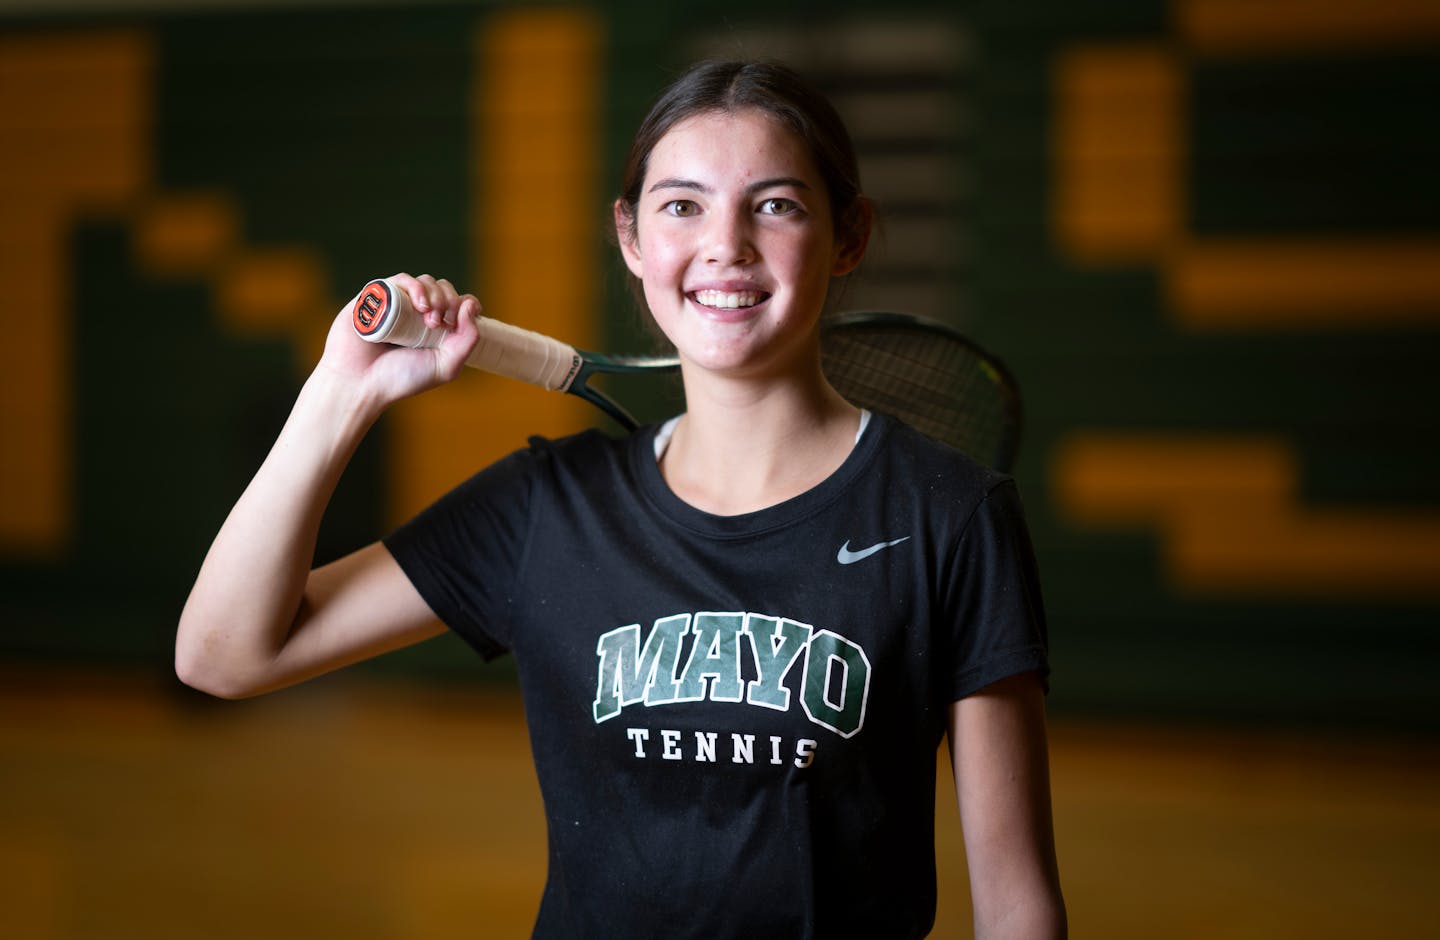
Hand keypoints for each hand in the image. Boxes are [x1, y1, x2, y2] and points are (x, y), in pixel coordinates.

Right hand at [317, 273, 481, 409]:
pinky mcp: (378, 296)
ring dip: (435, 294)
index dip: (465, 305)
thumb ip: (467, 339)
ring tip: (429, 317)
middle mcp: (417, 315)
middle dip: (449, 301)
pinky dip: (415, 286)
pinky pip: (401, 279)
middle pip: (443, 289)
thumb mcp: (446, 366)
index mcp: (435, 330)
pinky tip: (419, 304)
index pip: (459, 303)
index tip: (459, 321)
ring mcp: (398, 304)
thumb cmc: (400, 380)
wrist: (359, 383)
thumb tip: (472, 304)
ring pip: (426, 281)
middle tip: (440, 324)